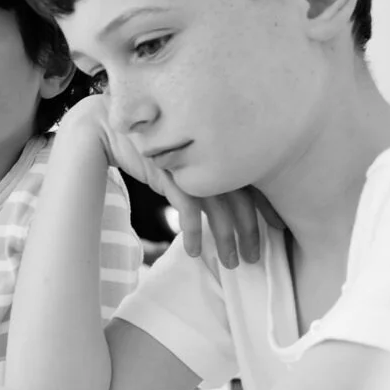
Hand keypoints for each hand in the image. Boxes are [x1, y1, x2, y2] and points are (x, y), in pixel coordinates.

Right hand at [60, 90, 266, 267]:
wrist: (110, 126)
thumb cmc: (148, 144)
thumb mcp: (183, 157)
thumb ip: (204, 170)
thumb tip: (225, 198)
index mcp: (219, 149)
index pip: (254, 182)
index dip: (268, 208)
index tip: (279, 229)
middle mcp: (210, 155)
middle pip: (241, 199)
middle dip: (250, 232)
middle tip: (255, 258)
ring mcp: (190, 164)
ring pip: (219, 208)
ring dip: (226, 240)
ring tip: (232, 264)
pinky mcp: (169, 173)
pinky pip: (188, 209)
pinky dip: (193, 232)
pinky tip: (195, 252)